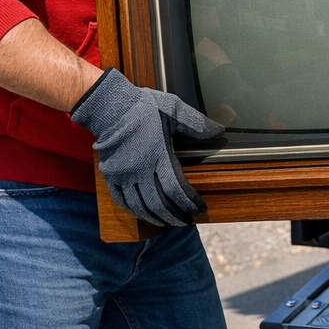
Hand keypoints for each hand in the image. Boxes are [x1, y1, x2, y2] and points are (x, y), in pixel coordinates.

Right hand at [70, 69, 224, 227]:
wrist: (109, 107)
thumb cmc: (142, 108)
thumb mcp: (174, 110)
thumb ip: (196, 124)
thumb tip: (219, 131)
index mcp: (158, 156)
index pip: (176, 188)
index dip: (189, 202)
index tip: (199, 208)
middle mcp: (140, 170)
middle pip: (158, 203)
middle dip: (174, 215)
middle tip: (186, 221)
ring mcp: (123, 175)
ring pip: (140, 206)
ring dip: (155, 217)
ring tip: (168, 221)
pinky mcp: (111, 176)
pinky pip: (122, 201)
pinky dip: (134, 210)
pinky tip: (143, 213)